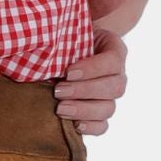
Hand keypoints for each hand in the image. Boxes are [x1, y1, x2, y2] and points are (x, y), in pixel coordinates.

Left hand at [53, 20, 127, 135]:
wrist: (66, 54)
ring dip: (83, 110)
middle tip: (58, 90)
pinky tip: (74, 125)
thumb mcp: (70, 32)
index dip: (92, 68)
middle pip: (114, 87)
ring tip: (60, 108)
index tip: (68, 72)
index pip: (113, 61)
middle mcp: (118, 75)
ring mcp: (111, 97)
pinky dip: (90, 128)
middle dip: (84, 90)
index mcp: (115, 50)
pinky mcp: (100, 114)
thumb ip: (65, 38)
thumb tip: (42, 46)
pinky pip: (103, 126)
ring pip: (108, 108)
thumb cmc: (68, 40)